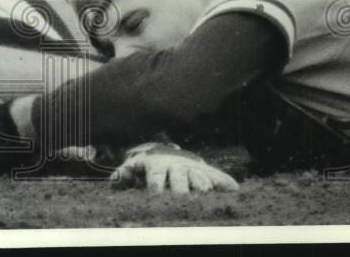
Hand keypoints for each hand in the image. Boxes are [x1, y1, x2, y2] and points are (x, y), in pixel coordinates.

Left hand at [110, 143, 238, 193]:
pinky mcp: (205, 171)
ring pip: (198, 176)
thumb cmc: (147, 164)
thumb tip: (115, 178)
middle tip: (184, 199)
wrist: (167, 150)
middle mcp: (175, 166)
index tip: (156, 196)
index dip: (156, 186)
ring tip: (206, 194)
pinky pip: (216, 176)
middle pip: (179, 178)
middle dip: (181, 189)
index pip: (156, 176)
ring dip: (202, 185)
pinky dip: (225, 182)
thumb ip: (124, 173)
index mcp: (156, 165)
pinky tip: (235, 189)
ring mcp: (191, 167)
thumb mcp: (134, 166)